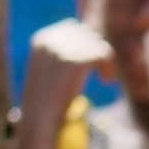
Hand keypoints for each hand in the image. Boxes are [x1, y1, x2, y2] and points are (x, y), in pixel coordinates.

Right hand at [2, 21, 114, 148]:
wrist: (39, 121)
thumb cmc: (46, 103)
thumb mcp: (51, 72)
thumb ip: (66, 54)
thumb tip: (90, 36)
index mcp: (41, 39)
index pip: (72, 27)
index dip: (86, 43)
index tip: (91, 64)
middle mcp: (50, 40)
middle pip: (87, 34)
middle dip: (96, 52)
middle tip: (101, 73)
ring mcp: (61, 49)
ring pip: (97, 43)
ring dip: (106, 60)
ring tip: (105, 78)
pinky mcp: (74, 61)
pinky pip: (103, 54)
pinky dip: (109, 66)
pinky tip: (107, 81)